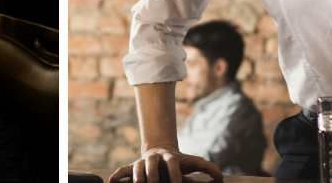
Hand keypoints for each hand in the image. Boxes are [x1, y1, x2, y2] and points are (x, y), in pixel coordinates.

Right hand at [107, 146, 221, 182]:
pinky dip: (116, 176)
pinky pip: (122, 171)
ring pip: (137, 168)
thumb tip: (221, 179)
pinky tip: (110, 182)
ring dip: (137, 178)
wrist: (161, 152)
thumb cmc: (180, 163)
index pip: (173, 164)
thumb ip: (208, 169)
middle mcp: (154, 158)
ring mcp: (142, 162)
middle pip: (152, 166)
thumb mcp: (193, 163)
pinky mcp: (132, 168)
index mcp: (170, 157)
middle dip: (152, 177)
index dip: (175, 175)